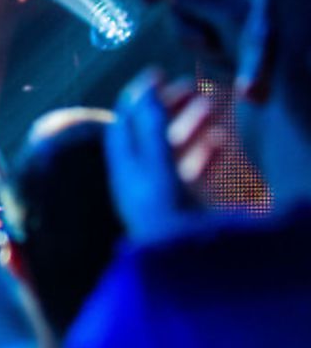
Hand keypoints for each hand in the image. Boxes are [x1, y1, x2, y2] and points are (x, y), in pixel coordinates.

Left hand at [107, 68, 220, 242]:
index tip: (157, 72)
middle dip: (170, 107)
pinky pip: (193, 174)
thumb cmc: (170, 221)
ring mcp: (163, 195)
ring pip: (174, 152)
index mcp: (125, 171)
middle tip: (192, 85)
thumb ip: (150, 130)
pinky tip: (222, 140)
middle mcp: (139, 182)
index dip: (138, 96)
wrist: (190, 275)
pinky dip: (206, 153)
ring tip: (212, 105)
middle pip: (150, 135)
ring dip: (191, 126)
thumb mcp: (158, 169)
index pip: (124, 124)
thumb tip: (142, 90)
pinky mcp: (186, 208)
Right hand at [143, 0, 249, 80]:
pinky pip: (187, 47)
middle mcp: (207, 4)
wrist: (269, 68)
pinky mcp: (204, 44)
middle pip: (174, 8)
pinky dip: (204, 55)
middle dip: (184, 27)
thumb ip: (195, 3)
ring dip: (196, 43)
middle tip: (202, 40)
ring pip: (178, 30)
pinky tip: (222, 58)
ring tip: (220, 50)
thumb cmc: (252, 36)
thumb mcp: (223, 16)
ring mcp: (204, 24)